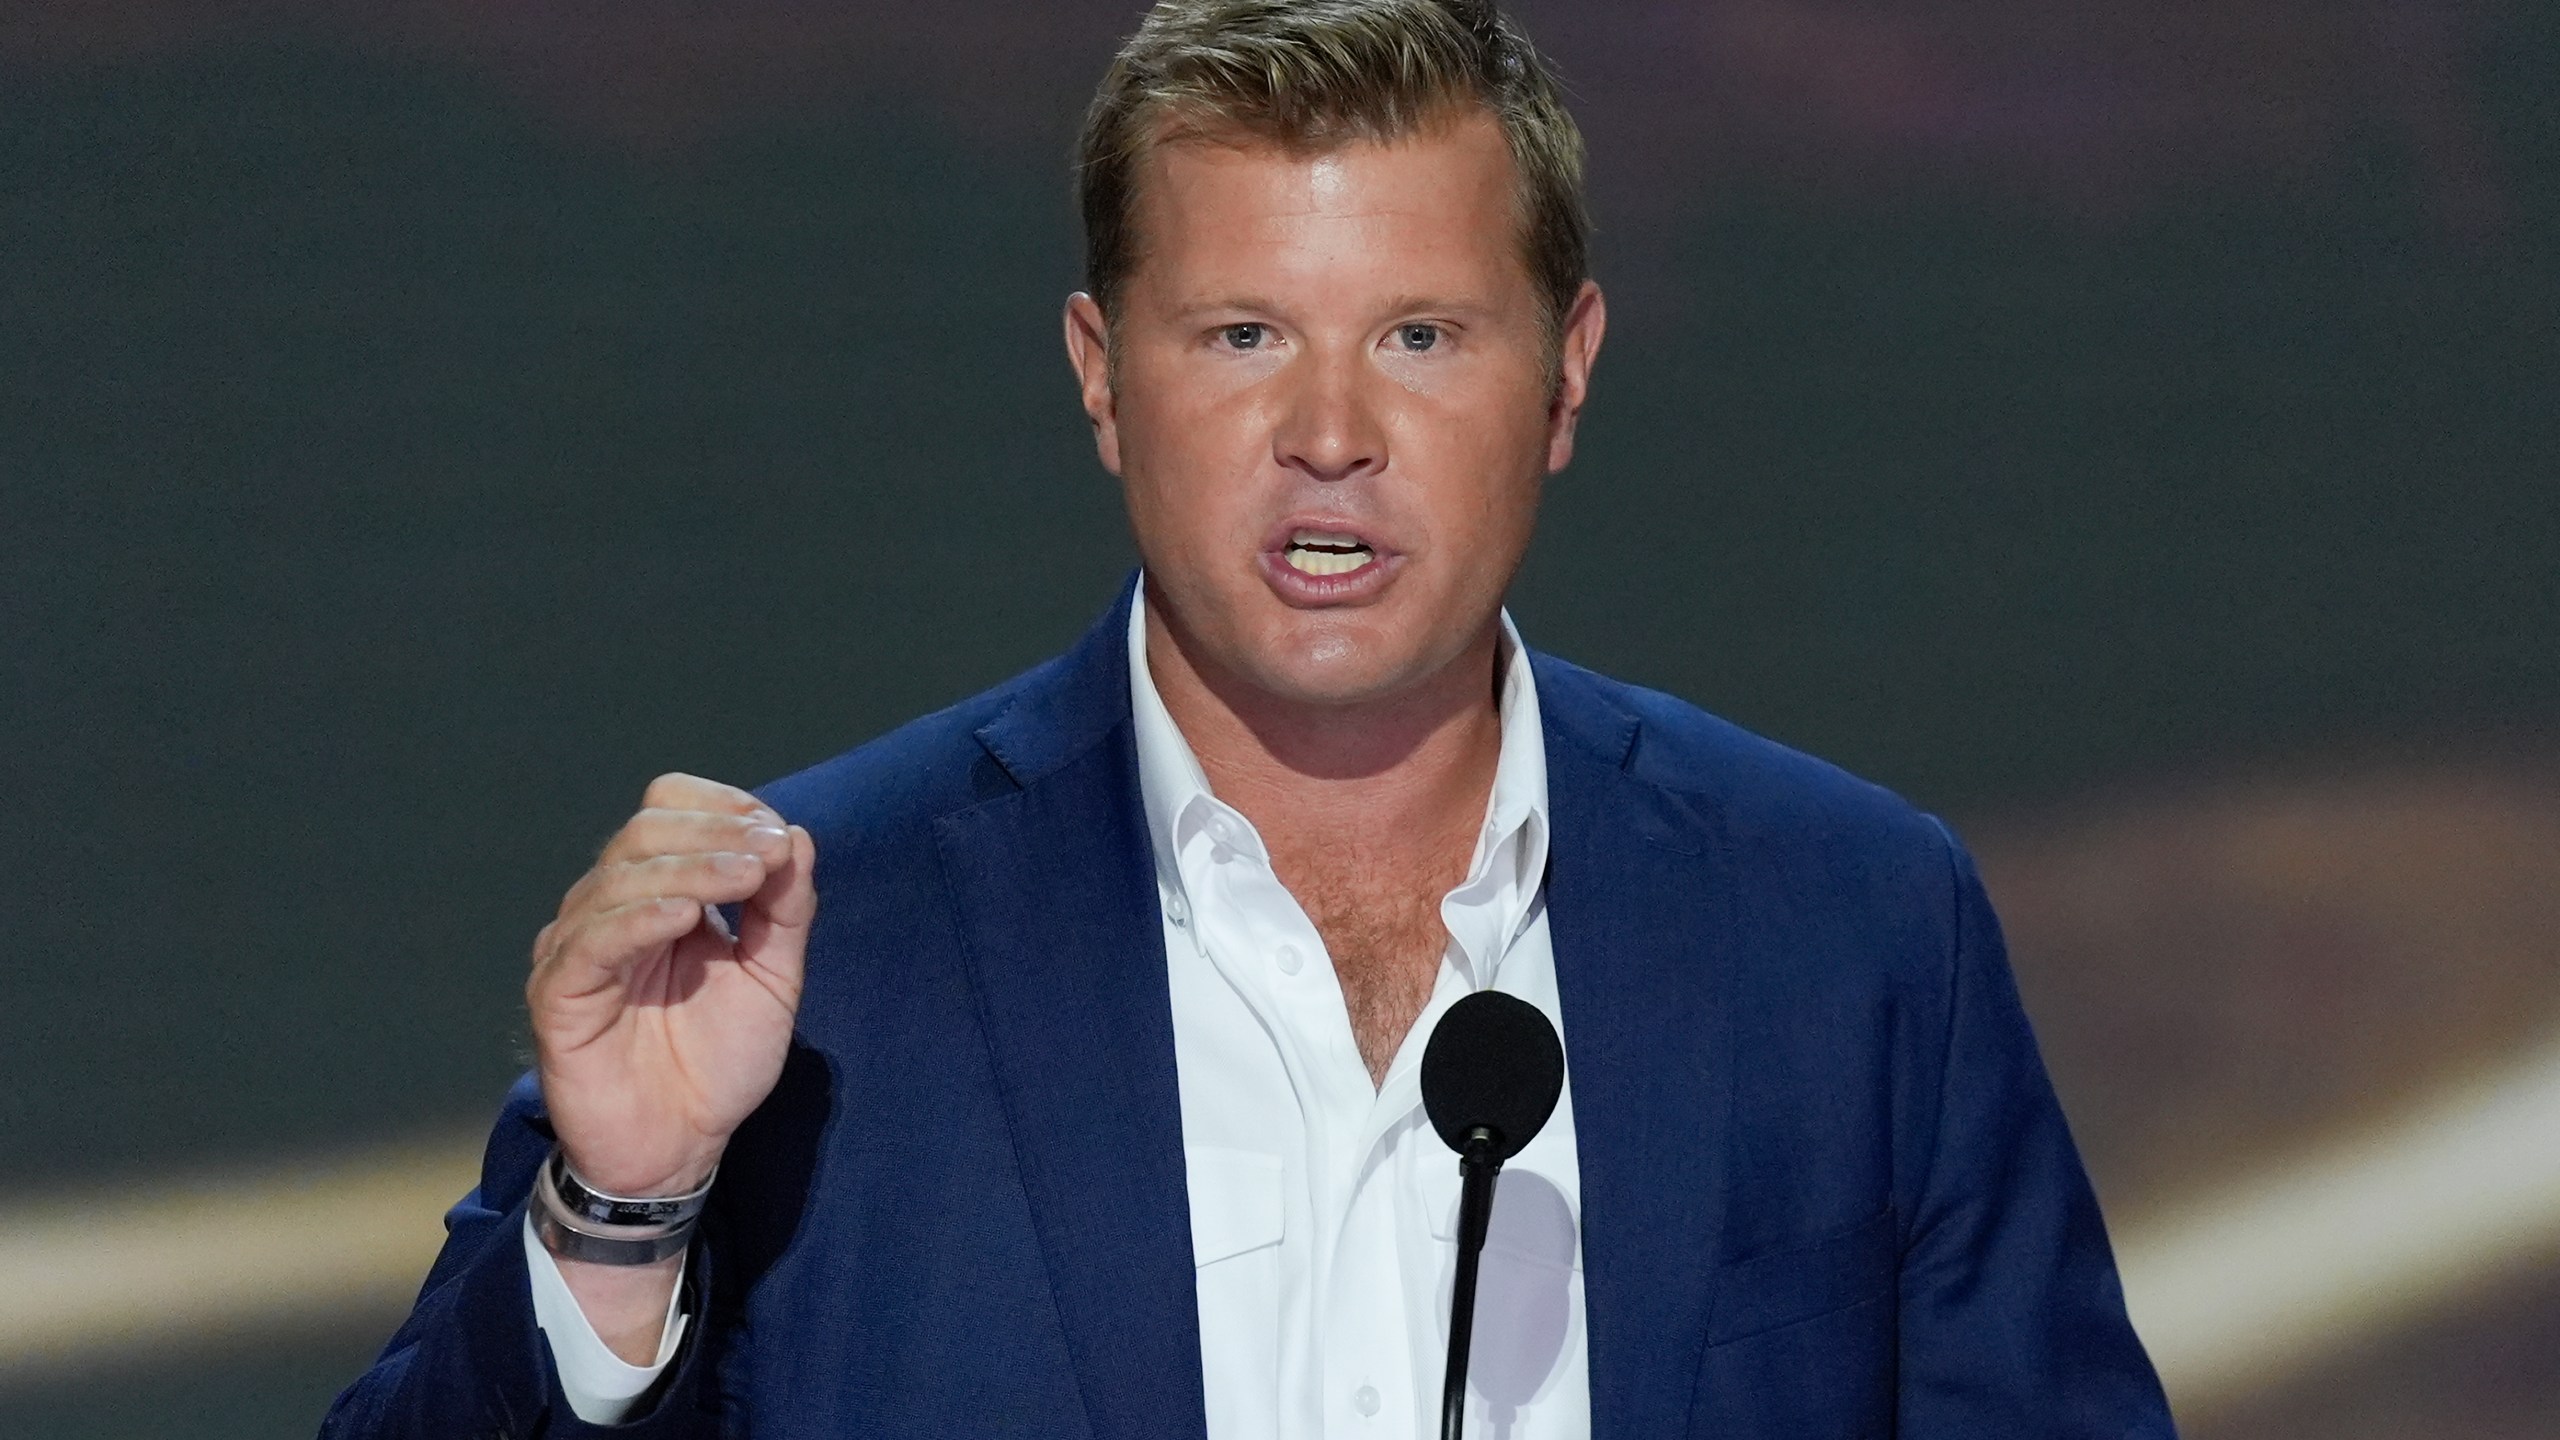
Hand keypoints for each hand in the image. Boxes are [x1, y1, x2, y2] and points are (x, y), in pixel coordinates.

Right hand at [528, 773, 815, 1197]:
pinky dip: (639, 918)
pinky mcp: (558, 993)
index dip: (722, 809)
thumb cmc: (718, 1063)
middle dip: (715, 834)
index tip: (777, 836)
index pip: (668, 810)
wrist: (679, 1149)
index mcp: (658, 892)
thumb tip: (795, 836)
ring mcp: (578, 947)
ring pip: (621, 878)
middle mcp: (610, 908)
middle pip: (645, 832)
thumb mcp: (772, 979)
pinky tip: (684, 917)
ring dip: (692, 868)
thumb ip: (786, 910)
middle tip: (769, 856)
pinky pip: (592, 941)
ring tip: (747, 876)